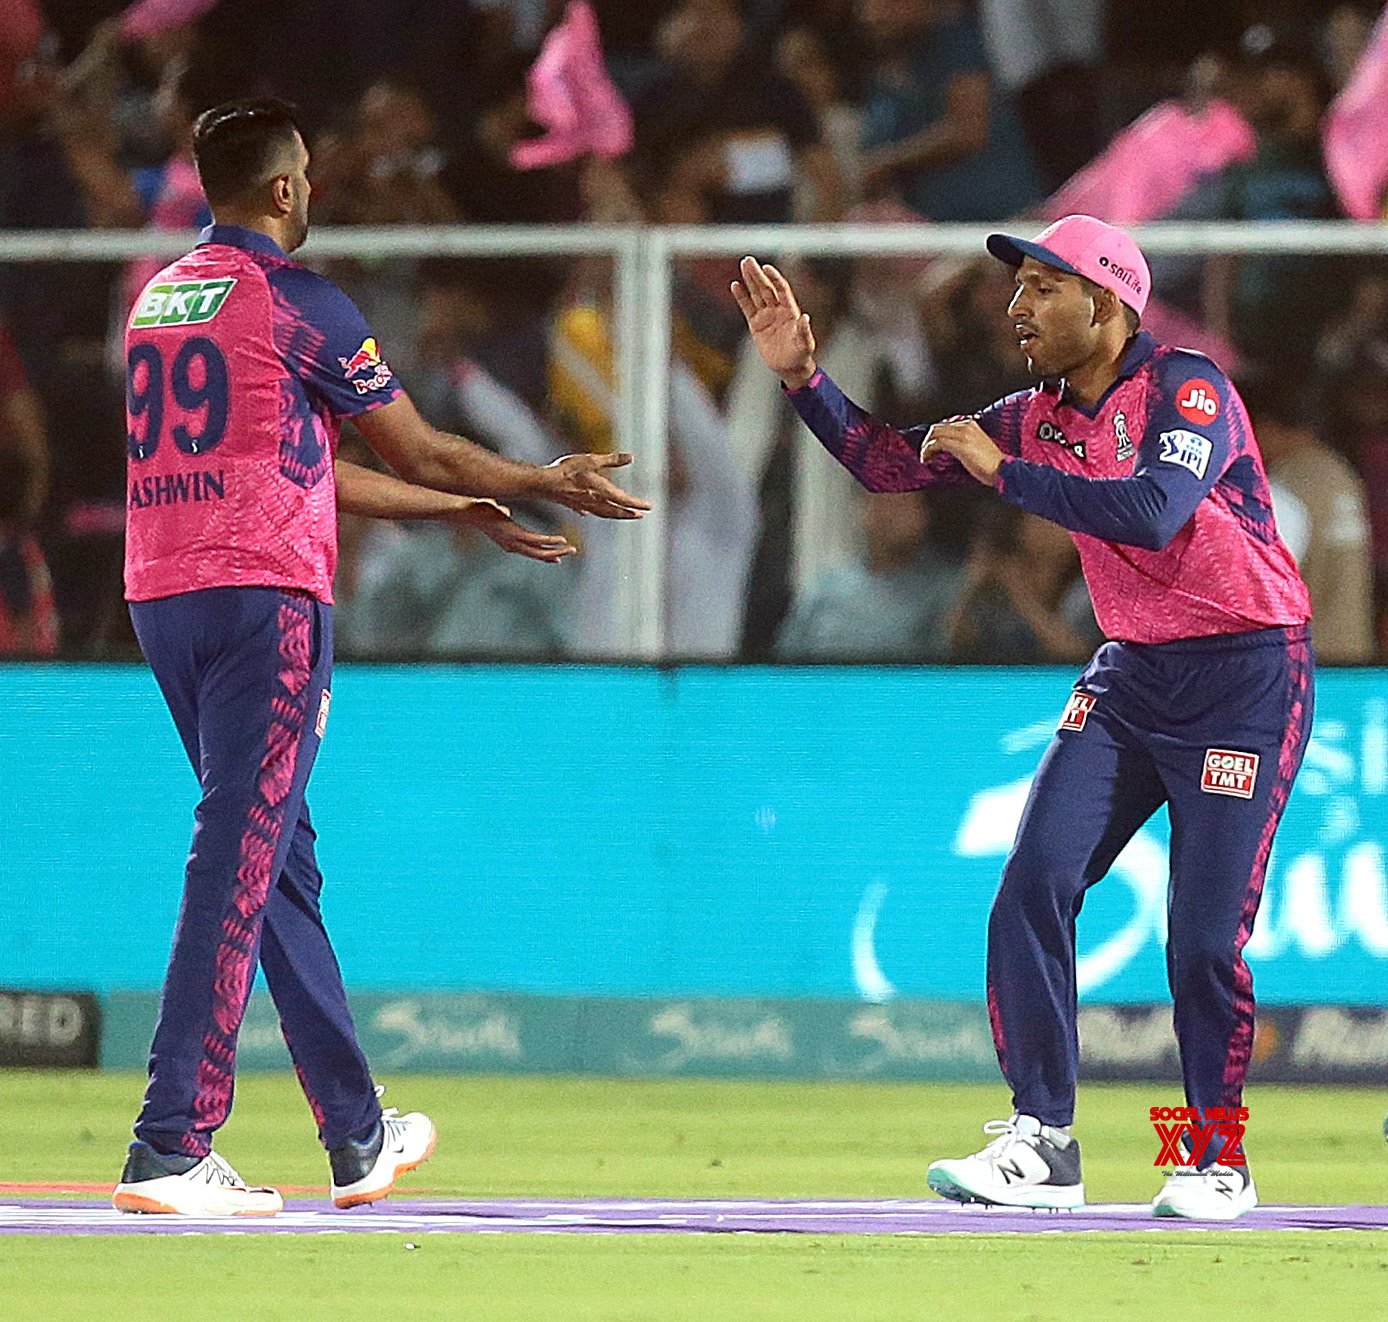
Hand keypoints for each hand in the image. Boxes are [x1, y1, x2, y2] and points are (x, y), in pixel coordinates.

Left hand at [450, 500, 576, 562]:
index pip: (531, 551)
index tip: (557, 559)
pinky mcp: (516, 534)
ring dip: (557, 551)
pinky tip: (562, 540)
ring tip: (571, 549)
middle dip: (556, 555)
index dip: (545, 555)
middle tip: (571, 553)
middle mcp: (513, 545)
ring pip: (541, 551)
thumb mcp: (495, 512)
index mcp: (509, 542)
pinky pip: (537, 540)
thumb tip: (505, 510)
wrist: (468, 512)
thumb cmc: (479, 510)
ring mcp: (514, 541)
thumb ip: (502, 512)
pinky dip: (550, 541)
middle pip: (539, 555)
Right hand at [539, 452, 651, 518]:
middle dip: (628, 513)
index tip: (649, 507)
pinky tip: (589, 512)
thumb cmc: (567, 470)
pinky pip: (587, 510)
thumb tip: (631, 457)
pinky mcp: (573, 503)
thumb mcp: (592, 460)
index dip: (637, 503)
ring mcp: (583, 504)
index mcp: (601, 491)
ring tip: (623, 515)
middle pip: (615, 510)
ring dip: (615, 515)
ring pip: (603, 513)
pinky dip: (593, 512)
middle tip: (640, 515)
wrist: (544, 483)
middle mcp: (594, 501)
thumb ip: (612, 460)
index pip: (624, 499)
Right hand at [731, 257, 816, 388]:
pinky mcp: (756, 325)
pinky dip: (741, 297)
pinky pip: (747, 308)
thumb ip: (804, 330)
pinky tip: (736, 285)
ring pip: (756, 294)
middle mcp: (778, 310)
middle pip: (766, 288)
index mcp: (790, 311)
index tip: (767, 268)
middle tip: (748, 260)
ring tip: (743, 265)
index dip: (775, 278)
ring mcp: (766, 316)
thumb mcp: (805, 344)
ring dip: (750, 280)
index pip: (781, 290)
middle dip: (757, 274)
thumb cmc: (801, 354)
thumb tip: (805, 317)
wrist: (790, 367)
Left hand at [919, 419, 1004, 485]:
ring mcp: (963, 434)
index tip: (931, 448)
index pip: (946, 425)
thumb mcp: (976, 446)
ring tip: (925, 457)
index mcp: (971, 424)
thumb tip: (948, 448)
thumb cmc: (991, 463)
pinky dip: (928, 451)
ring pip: (934, 433)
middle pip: (937, 427)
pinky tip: (927, 459)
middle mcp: (966, 426)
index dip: (935, 436)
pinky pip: (937, 443)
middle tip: (925, 453)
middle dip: (928, 440)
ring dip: (926, 446)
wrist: (1002, 469)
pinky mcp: (960, 445)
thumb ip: (963, 443)